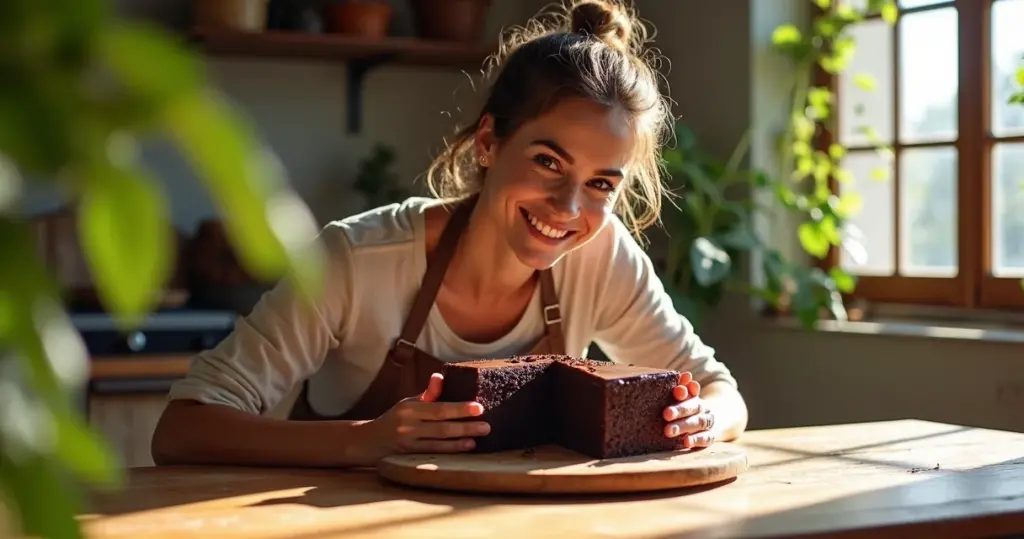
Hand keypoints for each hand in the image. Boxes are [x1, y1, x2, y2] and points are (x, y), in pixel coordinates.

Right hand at [358, 373, 490, 462]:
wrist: (370, 440)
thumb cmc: (395, 418)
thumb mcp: (408, 403)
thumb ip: (428, 394)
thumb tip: (441, 376)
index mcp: (409, 409)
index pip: (439, 408)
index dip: (460, 409)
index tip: (478, 408)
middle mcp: (409, 426)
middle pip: (442, 427)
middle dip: (466, 427)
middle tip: (486, 426)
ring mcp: (409, 443)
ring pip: (439, 442)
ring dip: (461, 441)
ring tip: (479, 437)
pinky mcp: (410, 457)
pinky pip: (434, 452)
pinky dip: (451, 450)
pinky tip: (465, 448)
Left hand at [662, 372, 715, 448]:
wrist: (712, 422)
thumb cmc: (688, 409)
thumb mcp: (685, 398)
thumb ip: (682, 387)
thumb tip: (686, 375)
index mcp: (695, 397)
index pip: (692, 391)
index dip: (685, 391)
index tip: (677, 391)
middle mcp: (703, 408)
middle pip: (693, 407)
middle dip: (680, 410)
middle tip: (666, 414)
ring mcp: (708, 423)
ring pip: (698, 422)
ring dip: (684, 426)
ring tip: (668, 430)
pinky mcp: (710, 437)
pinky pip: (706, 438)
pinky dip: (696, 440)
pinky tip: (686, 442)